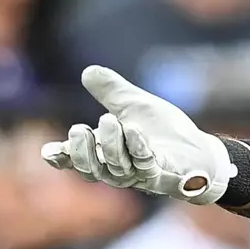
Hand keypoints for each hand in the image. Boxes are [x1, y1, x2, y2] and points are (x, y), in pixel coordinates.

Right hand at [41, 66, 236, 202]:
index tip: (49, 151)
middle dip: (81, 151)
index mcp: (108, 154)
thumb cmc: (165, 133)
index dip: (63, 158)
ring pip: (116, 169)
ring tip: (109, 120)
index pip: (78, 161)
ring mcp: (141, 177)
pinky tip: (134, 131)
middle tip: (79, 129)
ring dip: (111, 144)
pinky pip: (146, 166)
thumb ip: (112, 92)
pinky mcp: (163, 177)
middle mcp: (120, 170)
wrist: (200, 150)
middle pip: (92, 170)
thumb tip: (89, 71)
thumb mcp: (135, 106)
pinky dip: (138, 148)